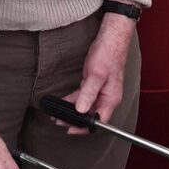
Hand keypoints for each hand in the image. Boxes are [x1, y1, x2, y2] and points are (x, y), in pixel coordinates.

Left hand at [60, 10, 134, 134]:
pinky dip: (73, 100)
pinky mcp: (95, 83)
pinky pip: (83, 96)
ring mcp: (101, 90)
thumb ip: (88, 93)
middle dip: (75, 120)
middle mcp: (107, 96)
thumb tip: (81, 110)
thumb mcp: (96, 75)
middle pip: (91, 114)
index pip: (99, 121)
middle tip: (59, 121)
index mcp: (111, 98)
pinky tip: (63, 101)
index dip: (85, 128)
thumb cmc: (108, 54)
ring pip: (86, 105)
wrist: (111, 38)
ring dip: (72, 110)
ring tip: (57, 114)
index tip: (71, 130)